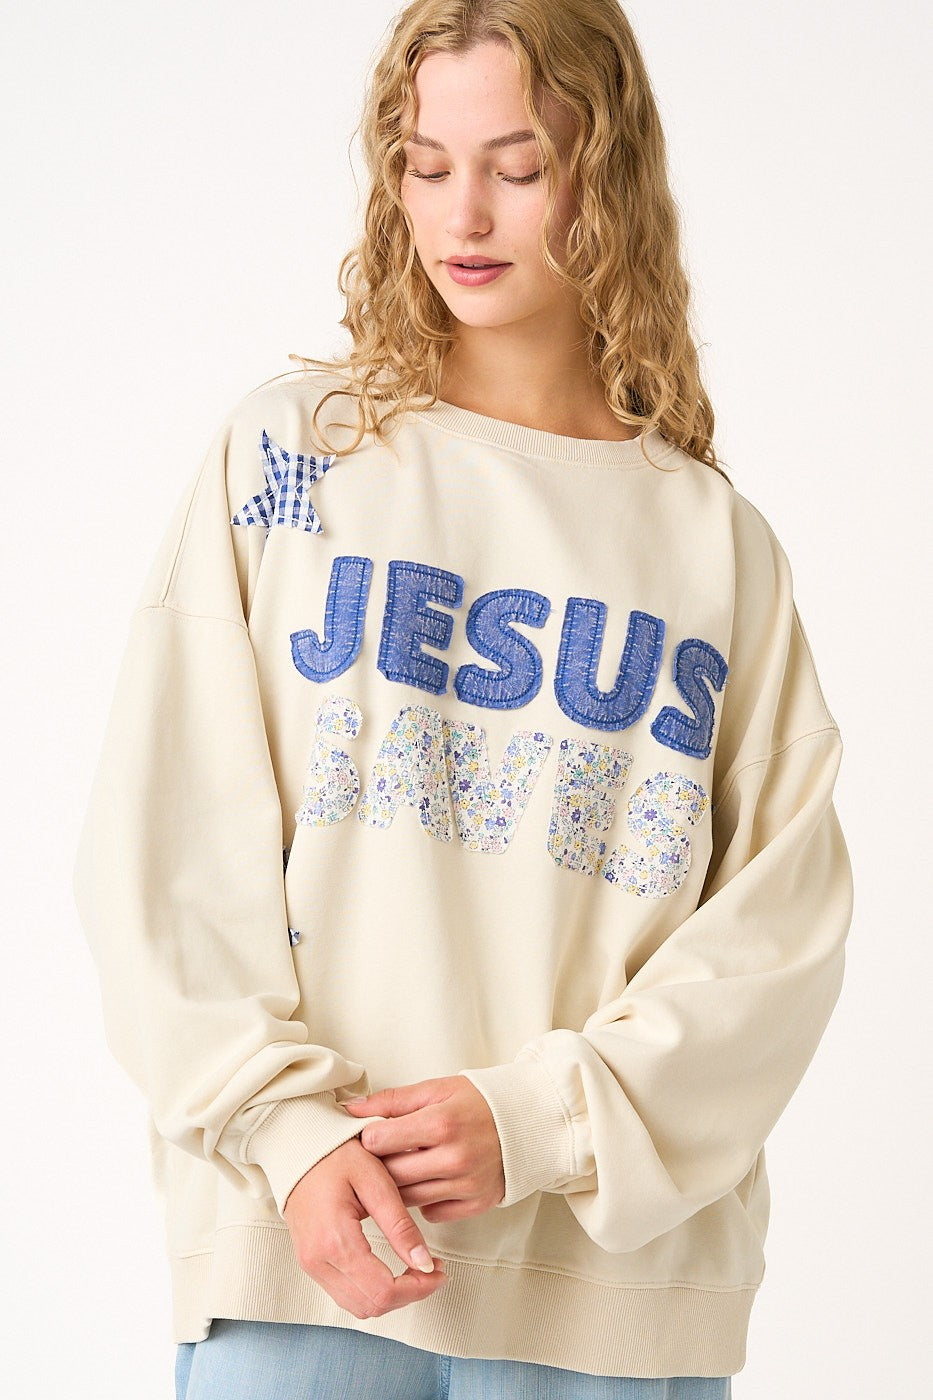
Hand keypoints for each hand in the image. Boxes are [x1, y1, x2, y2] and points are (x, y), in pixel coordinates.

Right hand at [282, 1136, 447, 1319]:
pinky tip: (391, 1270)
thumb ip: (400, 1224)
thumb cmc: (333, 1155)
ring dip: (392, 1296)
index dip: (418, 1288)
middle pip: (372, 1306)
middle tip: (432, 1269)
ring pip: (358, 1306)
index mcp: (335, 1240)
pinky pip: (345, 1294)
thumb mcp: (374, 1180)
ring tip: (415, 1270)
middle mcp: (318, 1261)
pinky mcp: (311, 1262)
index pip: (383, 1290)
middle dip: (409, 1293)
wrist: (296, 1147)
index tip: (438, 1271)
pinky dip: (373, 1291)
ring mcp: (311, 1264)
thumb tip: (425, 1263)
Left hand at [343, 1074, 504, 1221]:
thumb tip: (352, 1109)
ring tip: (400, 1167)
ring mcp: (466, 1184)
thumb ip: (393, 1100)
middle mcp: (454, 1158)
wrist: (527, 1122)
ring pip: (407, 1199)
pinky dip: (423, 1201)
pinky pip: (432, 1213)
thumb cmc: (480, 1102)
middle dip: (378, 1165)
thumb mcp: (437, 1089)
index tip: (370, 1134)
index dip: (367, 1137)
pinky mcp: (476, 1204)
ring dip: (397, 1187)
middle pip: (390, 1174)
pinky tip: (426, 1182)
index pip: (379, 1140)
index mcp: (441, 1123)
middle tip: (379, 1155)